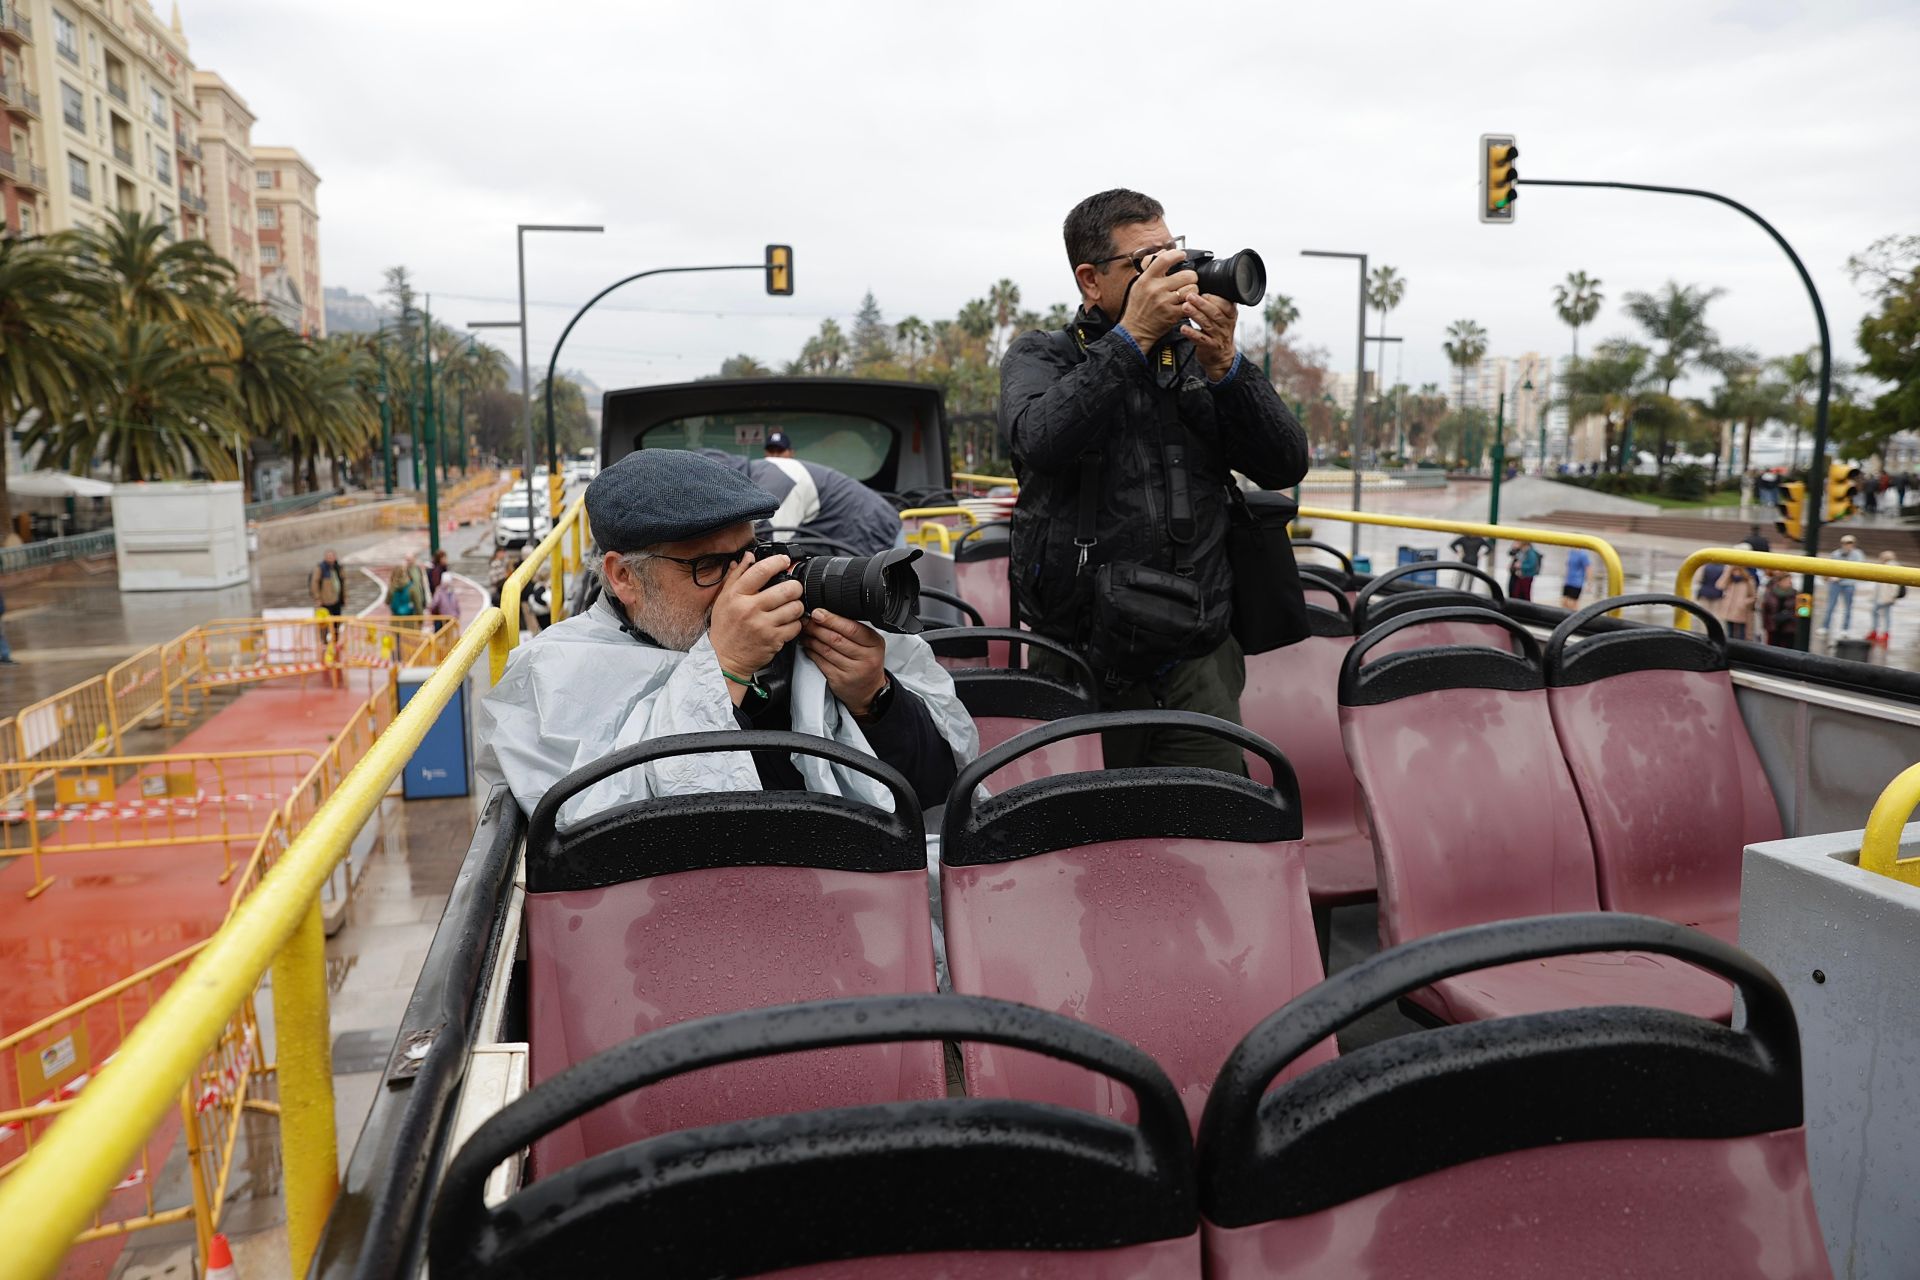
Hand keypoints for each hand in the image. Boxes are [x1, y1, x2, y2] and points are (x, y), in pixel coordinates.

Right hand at [708, 552, 804, 698]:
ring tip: (790, 607)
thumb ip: (736, 576)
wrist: (724, 659)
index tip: (784, 561)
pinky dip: (796, 623)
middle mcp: (749, 609)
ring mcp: (763, 625)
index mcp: (736, 596)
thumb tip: (749, 557)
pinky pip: (796, 626)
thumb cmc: (725, 629)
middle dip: (794, 586)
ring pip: (795, 607)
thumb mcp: (723, 600)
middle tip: (792, 589)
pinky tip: (787, 623)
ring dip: (797, 606)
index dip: (777, 562)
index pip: (760, 571)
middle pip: (786, 589)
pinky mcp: (773, 639)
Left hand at [801, 609, 887, 715]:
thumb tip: (827, 615)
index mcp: (874, 643)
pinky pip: (821, 663)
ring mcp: (852, 671)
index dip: (832, 620)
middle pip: (836, 639)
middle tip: (806, 620)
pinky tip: (808, 646)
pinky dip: (811, 652)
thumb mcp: (870, 644)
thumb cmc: (867, 663)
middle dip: (817, 627)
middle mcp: (865, 658)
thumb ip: (854, 630)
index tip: (817, 613)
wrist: (869, 691)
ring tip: (805, 632)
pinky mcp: (839, 680)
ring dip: (811, 639)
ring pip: (826, 650)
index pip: (852, 628)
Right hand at [1116, 249, 1199, 347]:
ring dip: (1193, 290)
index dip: (1177, 254)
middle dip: (1190, 277)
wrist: (1135, 330)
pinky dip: (1191, 303)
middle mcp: (1156, 289)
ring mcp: (1165, 302)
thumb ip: (1150, 267)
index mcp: (1146, 279)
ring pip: (1191, 289)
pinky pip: (1190, 304)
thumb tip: (1164, 252)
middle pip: (1186, 275)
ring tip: (1186, 293)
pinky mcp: (1172, 315)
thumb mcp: (1138, 284)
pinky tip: (1186, 303)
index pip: (1164, 259)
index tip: (1182, 255)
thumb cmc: (1137, 307)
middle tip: (1187, 280)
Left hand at [1182, 291, 1238, 380]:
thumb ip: (1217, 303)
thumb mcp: (1224, 317)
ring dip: (1196, 315)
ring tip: (1185, 307)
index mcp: (1230, 315)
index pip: (1225, 304)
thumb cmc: (1219, 332)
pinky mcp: (1210, 347)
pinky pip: (1201, 339)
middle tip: (1189, 296)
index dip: (1212, 297)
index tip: (1201, 291)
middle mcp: (1226, 325)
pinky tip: (1183, 328)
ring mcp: (1219, 337)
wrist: (1221, 357)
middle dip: (1202, 303)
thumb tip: (1204, 285)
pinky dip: (1192, 333)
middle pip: (1215, 313)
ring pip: (1208, 324)